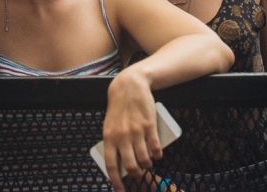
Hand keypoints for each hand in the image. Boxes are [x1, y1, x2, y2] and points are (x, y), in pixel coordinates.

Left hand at [103, 68, 160, 191]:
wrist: (129, 86)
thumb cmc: (119, 108)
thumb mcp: (110, 125)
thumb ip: (113, 141)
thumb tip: (119, 162)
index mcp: (109, 137)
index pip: (111, 165)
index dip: (116, 181)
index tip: (121, 191)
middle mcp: (122, 136)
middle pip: (130, 165)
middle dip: (136, 173)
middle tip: (139, 173)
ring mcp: (136, 131)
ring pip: (144, 158)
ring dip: (148, 164)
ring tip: (148, 163)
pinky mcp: (149, 125)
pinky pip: (155, 147)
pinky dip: (157, 155)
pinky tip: (157, 155)